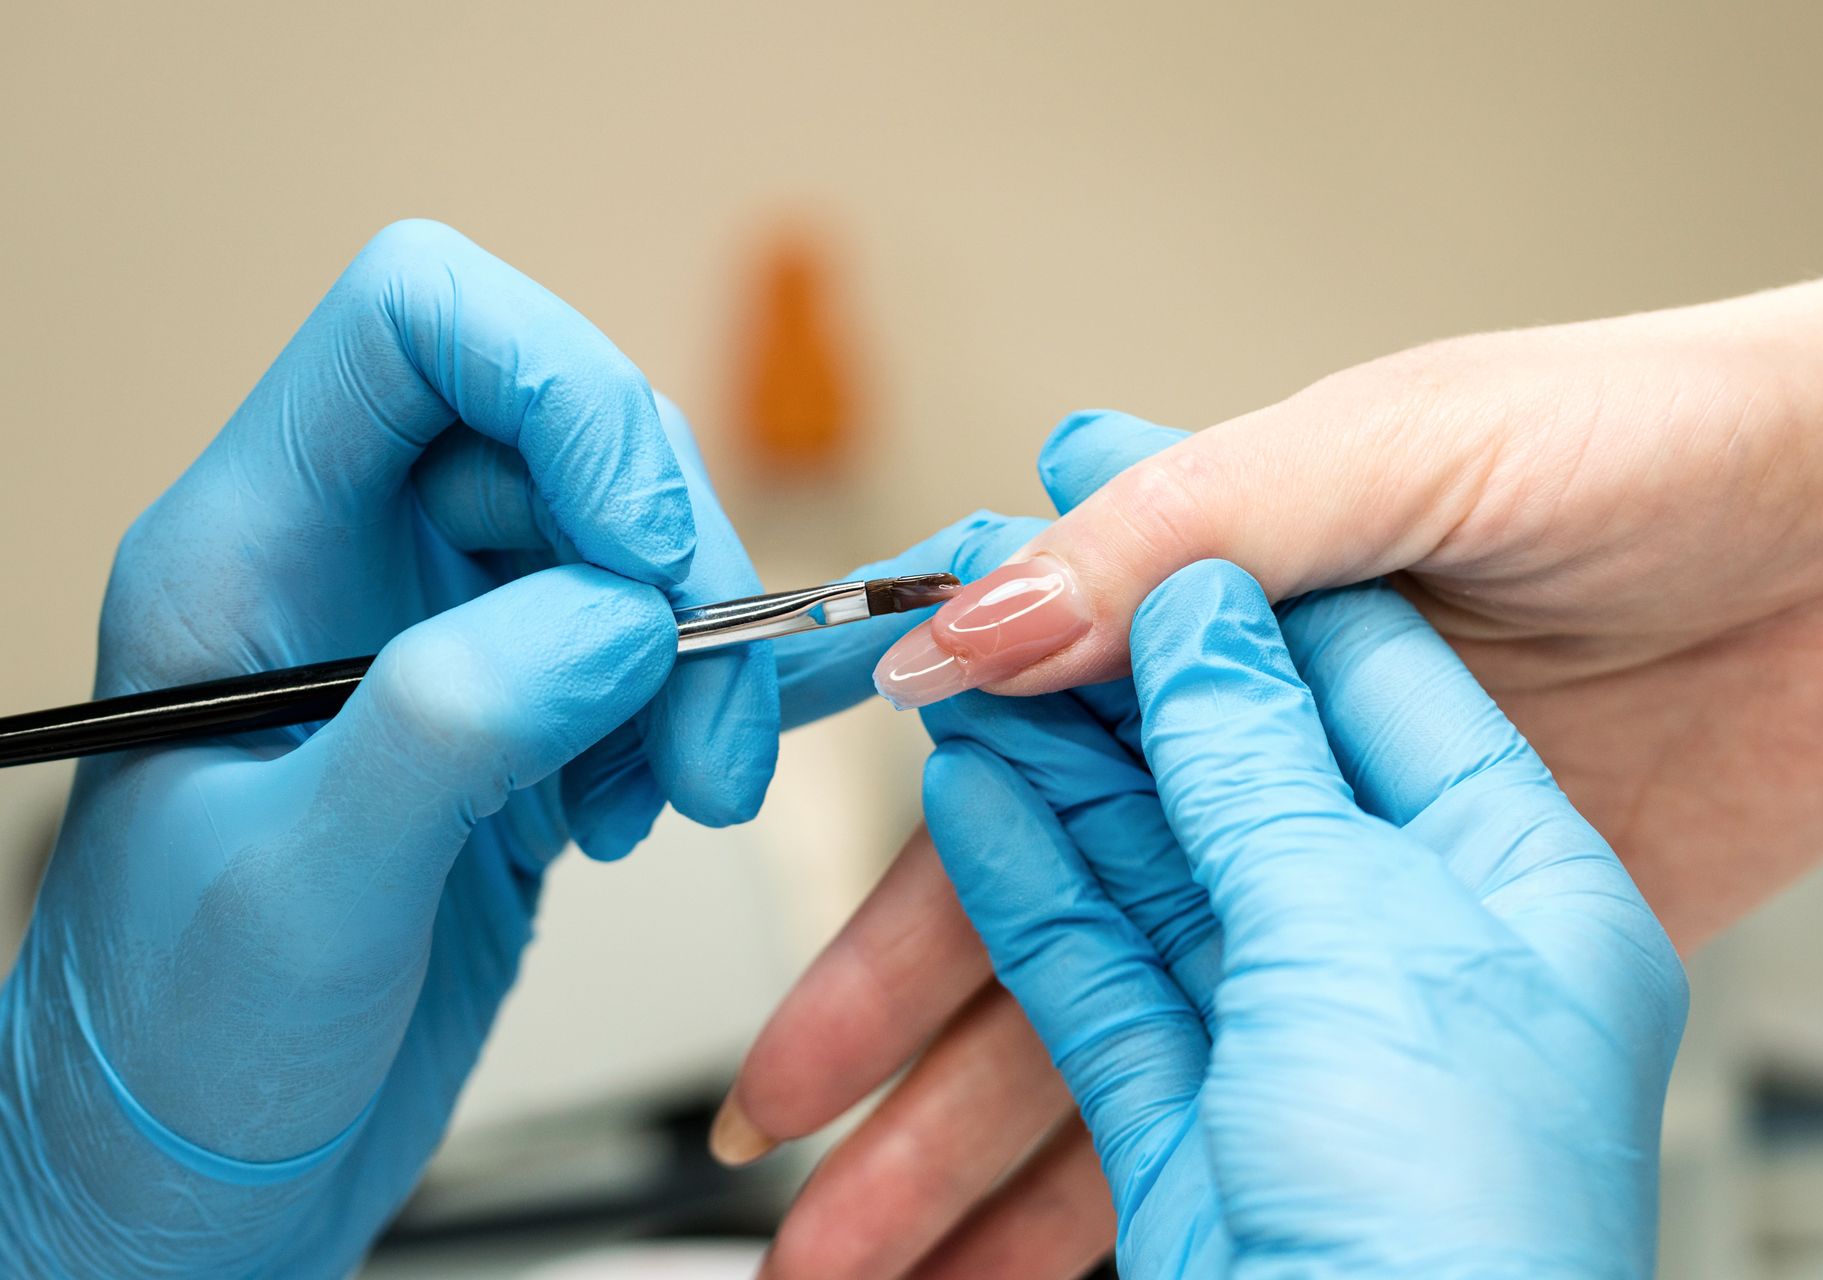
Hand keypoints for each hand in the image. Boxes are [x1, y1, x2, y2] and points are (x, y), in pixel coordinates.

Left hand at [0, 221, 777, 1275]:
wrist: (190, 1178)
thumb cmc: (172, 1045)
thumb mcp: (294, 893)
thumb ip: (449, 728)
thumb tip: (615, 618)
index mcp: (251, 548)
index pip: (418, 323)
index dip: (559, 387)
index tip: (640, 547)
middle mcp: (353, 565)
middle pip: (564, 435)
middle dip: (671, 568)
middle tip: (701, 724)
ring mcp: (440, 641)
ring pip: (625, 547)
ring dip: (698, 659)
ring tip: (679, 795)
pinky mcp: (515, 722)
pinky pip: (646, 651)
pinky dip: (692, 714)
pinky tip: (663, 803)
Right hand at [725, 257, 1822, 1277]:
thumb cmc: (1660, 458)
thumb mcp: (1400, 462)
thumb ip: (1190, 536)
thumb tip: (986, 616)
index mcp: (1223, 623)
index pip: (1022, 765)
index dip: (903, 877)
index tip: (804, 989)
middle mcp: (1262, 767)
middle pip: (1039, 927)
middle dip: (901, 1045)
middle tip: (789, 1133)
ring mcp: (1334, 886)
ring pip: (1119, 1027)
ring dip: (984, 1137)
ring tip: (863, 1232)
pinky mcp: (1421, 979)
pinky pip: (1246, 1079)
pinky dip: (1132, 1150)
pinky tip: (1027, 1215)